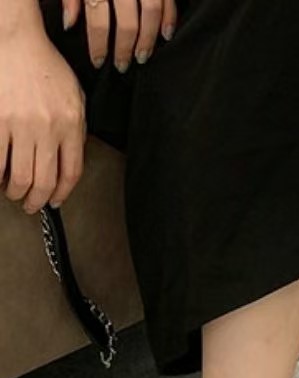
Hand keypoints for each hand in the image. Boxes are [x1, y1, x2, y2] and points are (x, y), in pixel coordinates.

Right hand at [0, 24, 85, 213]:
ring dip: (15, 191)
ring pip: (20, 176)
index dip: (62, 194)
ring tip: (13, 192)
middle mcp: (48, 128)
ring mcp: (20, 125)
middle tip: (30, 205)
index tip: (54, 202)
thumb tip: (68, 163)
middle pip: (44, 181)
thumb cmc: (45, 68)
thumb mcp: (75, 100)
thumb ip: (75, 132)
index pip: (71, 173)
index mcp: (72, 125)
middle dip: (37, 200)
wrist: (17, 41)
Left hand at [62, 0, 176, 71]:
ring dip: (148, 40)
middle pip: (127, 23)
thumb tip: (69, 24)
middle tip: (122, 66)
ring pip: (150, 15)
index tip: (98, 62)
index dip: (98, 44)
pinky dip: (170, 19)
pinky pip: (168, 3)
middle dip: (125, 48)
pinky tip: (166, 36)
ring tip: (142, 57)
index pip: (98, 19)